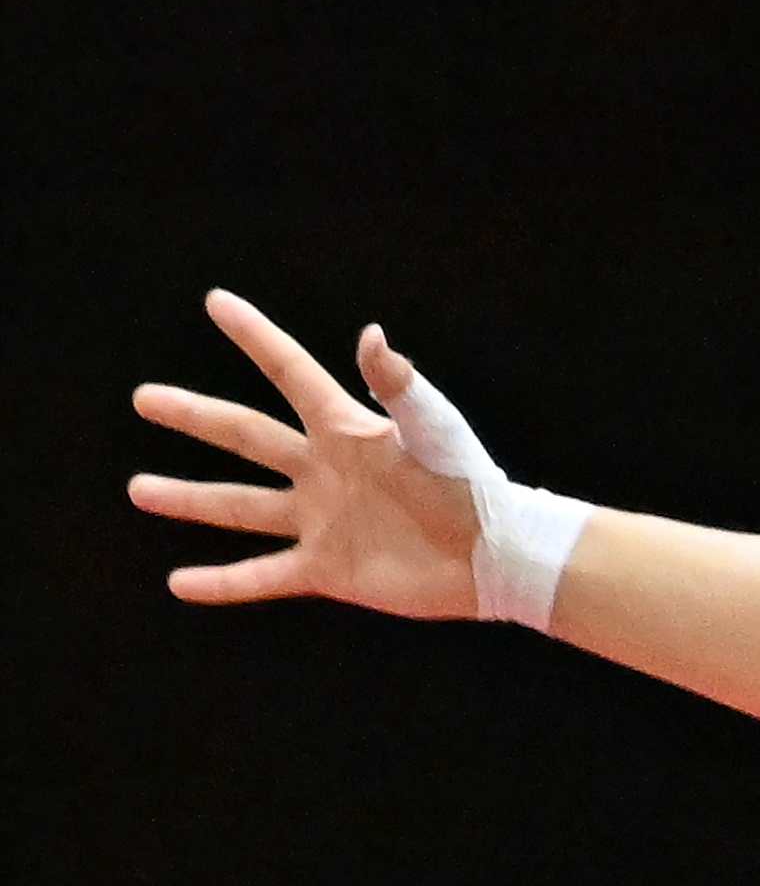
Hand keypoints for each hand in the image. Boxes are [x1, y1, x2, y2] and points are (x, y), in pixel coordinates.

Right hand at [130, 292, 479, 615]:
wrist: (495, 556)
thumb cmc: (471, 483)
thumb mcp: (433, 430)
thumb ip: (399, 386)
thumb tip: (371, 335)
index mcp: (346, 429)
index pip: (290, 372)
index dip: (255, 337)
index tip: (217, 301)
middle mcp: (324, 470)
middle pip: (246, 436)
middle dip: (196, 416)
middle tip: (144, 398)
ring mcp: (321, 519)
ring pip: (241, 507)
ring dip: (189, 500)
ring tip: (139, 490)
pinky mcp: (328, 568)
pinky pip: (264, 574)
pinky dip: (223, 583)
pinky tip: (180, 584)